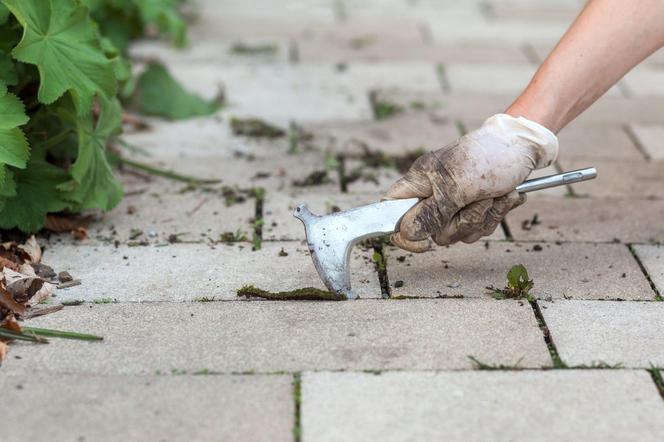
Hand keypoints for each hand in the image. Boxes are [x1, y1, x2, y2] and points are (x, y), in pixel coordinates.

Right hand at [385, 114, 557, 251]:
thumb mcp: (457, 187)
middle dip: (460, 221)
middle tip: (476, 198)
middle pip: (431, 230)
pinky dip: (495, 214)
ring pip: (458, 233)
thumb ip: (430, 213)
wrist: (526, 146)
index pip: (391, 210)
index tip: (422, 242)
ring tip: (494, 193)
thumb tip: (406, 233)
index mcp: (420, 181)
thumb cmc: (489, 156)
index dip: (400, 230)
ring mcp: (454, 203)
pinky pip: (478, 228)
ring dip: (483, 217)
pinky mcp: (474, 208)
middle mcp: (433, 193)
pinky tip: (504, 196)